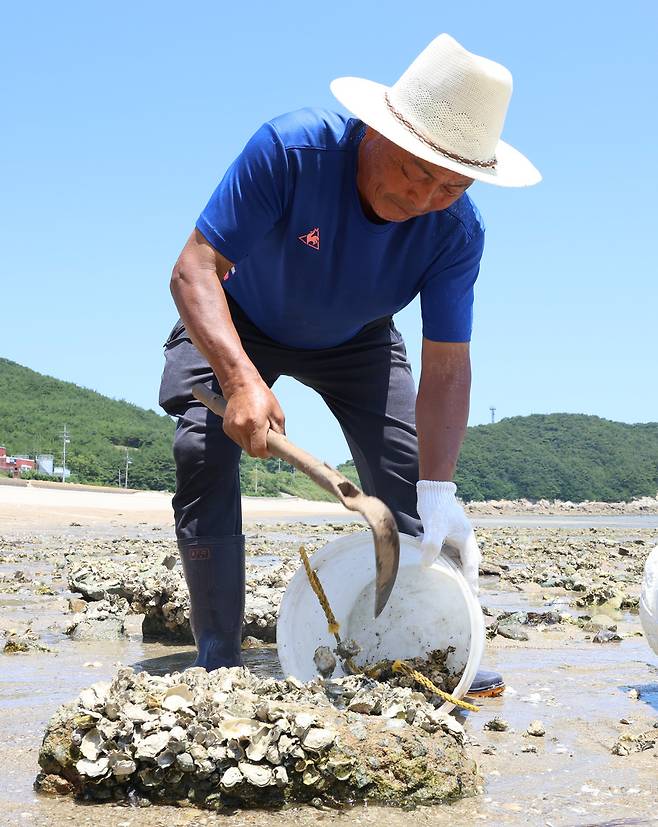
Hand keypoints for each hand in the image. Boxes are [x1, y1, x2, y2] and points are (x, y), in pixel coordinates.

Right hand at [222, 381, 284, 457]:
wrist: (241, 385)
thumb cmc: (261, 397)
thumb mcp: (277, 413)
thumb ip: (279, 432)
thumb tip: (280, 447)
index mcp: (255, 423)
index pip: (259, 451)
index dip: (266, 453)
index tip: (270, 449)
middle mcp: (241, 427)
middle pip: (251, 451)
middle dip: (259, 448)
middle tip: (265, 438)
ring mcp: (232, 428)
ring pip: (244, 447)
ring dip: (251, 443)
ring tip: (256, 428)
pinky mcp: (226, 428)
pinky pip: (238, 440)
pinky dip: (244, 437)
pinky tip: (248, 426)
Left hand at [416, 480, 480, 594]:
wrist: (433, 489)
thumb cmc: (435, 506)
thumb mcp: (433, 527)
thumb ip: (432, 545)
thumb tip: (427, 565)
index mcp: (466, 538)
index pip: (471, 564)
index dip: (471, 579)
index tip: (474, 594)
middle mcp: (465, 537)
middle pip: (471, 561)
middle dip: (470, 576)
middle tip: (470, 592)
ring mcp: (458, 534)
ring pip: (462, 556)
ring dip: (460, 568)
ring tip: (456, 583)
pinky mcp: (450, 532)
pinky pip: (453, 550)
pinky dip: (450, 560)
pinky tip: (441, 564)